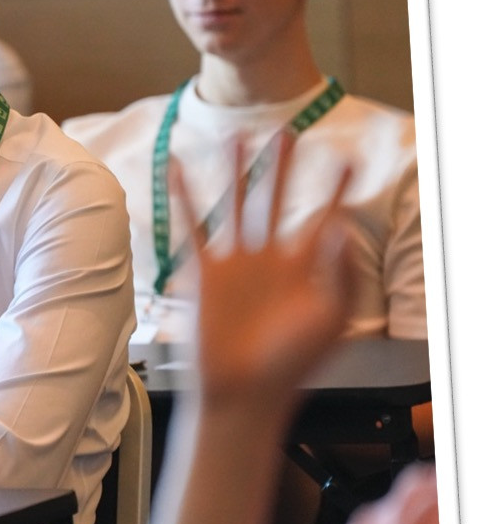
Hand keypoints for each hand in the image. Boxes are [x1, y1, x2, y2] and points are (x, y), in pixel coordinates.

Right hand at [175, 132, 355, 405]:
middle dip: (284, 167)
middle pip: (278, 200)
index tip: (346, 158)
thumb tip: (337, 223)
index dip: (337, 190)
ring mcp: (238, 264)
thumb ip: (339, 270)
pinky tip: (177, 169)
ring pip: (237, 205)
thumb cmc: (292, 366)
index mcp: (308, 270)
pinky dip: (183, 196)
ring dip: (238, 172)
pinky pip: (194, 225)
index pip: (326, 218)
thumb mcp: (332, 317)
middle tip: (288, 132)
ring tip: (238, 137)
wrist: (245, 392)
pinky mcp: (206, 273)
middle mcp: (272, 260)